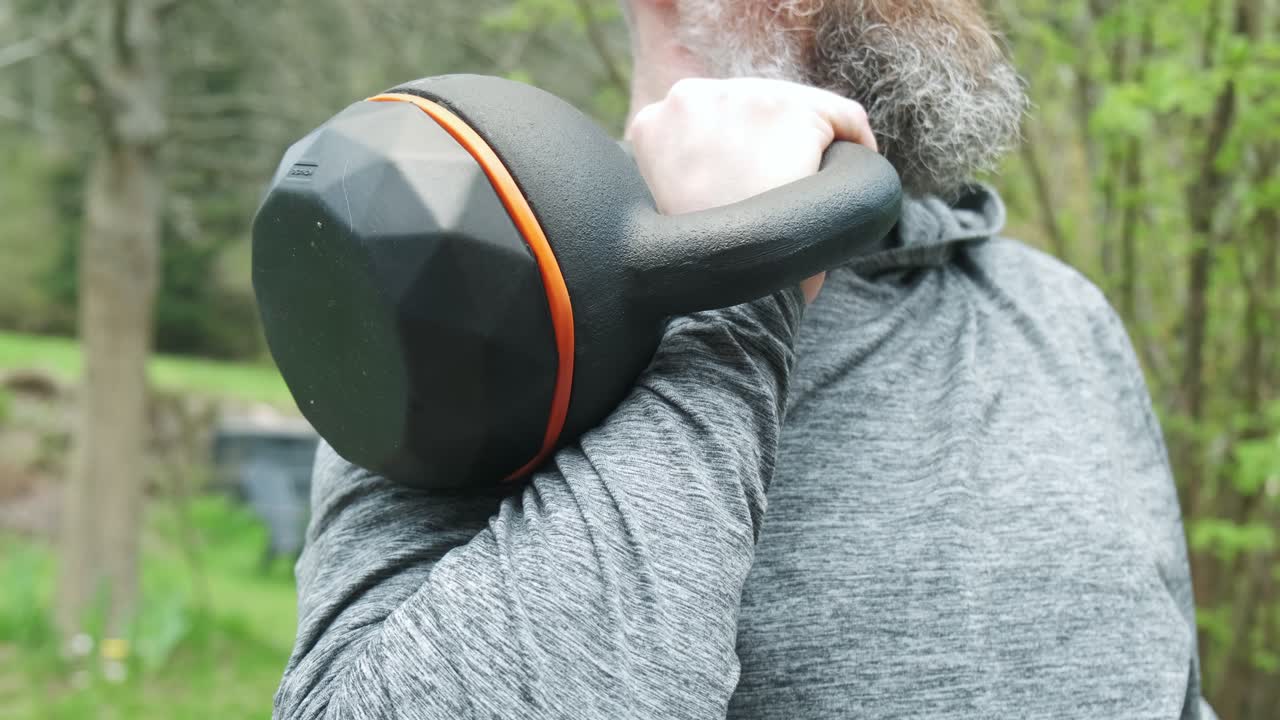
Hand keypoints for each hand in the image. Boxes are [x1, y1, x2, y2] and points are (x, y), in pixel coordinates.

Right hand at [625, 78, 877, 303]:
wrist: (724, 282)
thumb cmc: (703, 267)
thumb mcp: (675, 203)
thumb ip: (691, 170)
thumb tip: (727, 165)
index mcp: (653, 123)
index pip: (712, 118)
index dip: (739, 152)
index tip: (754, 184)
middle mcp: (688, 97)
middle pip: (755, 105)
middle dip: (775, 145)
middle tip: (787, 193)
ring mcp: (741, 98)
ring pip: (799, 109)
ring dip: (811, 146)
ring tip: (812, 191)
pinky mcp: (793, 110)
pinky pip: (844, 117)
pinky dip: (856, 146)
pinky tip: (850, 177)